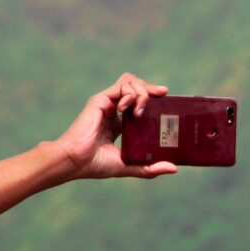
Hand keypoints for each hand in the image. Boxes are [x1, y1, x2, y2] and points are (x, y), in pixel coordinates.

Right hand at [54, 73, 178, 180]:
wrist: (75, 162)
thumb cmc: (96, 165)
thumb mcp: (129, 166)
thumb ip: (149, 168)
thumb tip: (174, 168)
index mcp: (120, 123)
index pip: (139, 102)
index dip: (152, 98)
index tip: (167, 100)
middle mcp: (114, 110)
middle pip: (136, 87)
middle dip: (151, 88)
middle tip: (163, 95)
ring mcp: (107, 103)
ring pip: (130, 82)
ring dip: (142, 91)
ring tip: (141, 111)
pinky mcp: (101, 100)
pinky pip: (121, 86)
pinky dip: (131, 94)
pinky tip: (132, 110)